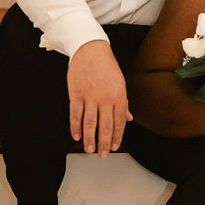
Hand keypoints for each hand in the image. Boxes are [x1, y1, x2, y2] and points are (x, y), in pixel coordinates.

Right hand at [67, 41, 131, 155]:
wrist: (90, 49)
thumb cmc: (107, 66)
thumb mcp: (120, 83)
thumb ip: (124, 103)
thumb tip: (129, 119)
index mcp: (119, 96)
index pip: (119, 122)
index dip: (117, 137)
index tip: (115, 147)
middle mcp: (105, 99)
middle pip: (105, 126)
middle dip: (104, 143)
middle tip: (103, 155)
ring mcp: (90, 97)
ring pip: (89, 123)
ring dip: (89, 139)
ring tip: (89, 150)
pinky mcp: (76, 94)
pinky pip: (75, 114)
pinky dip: (75, 126)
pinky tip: (76, 135)